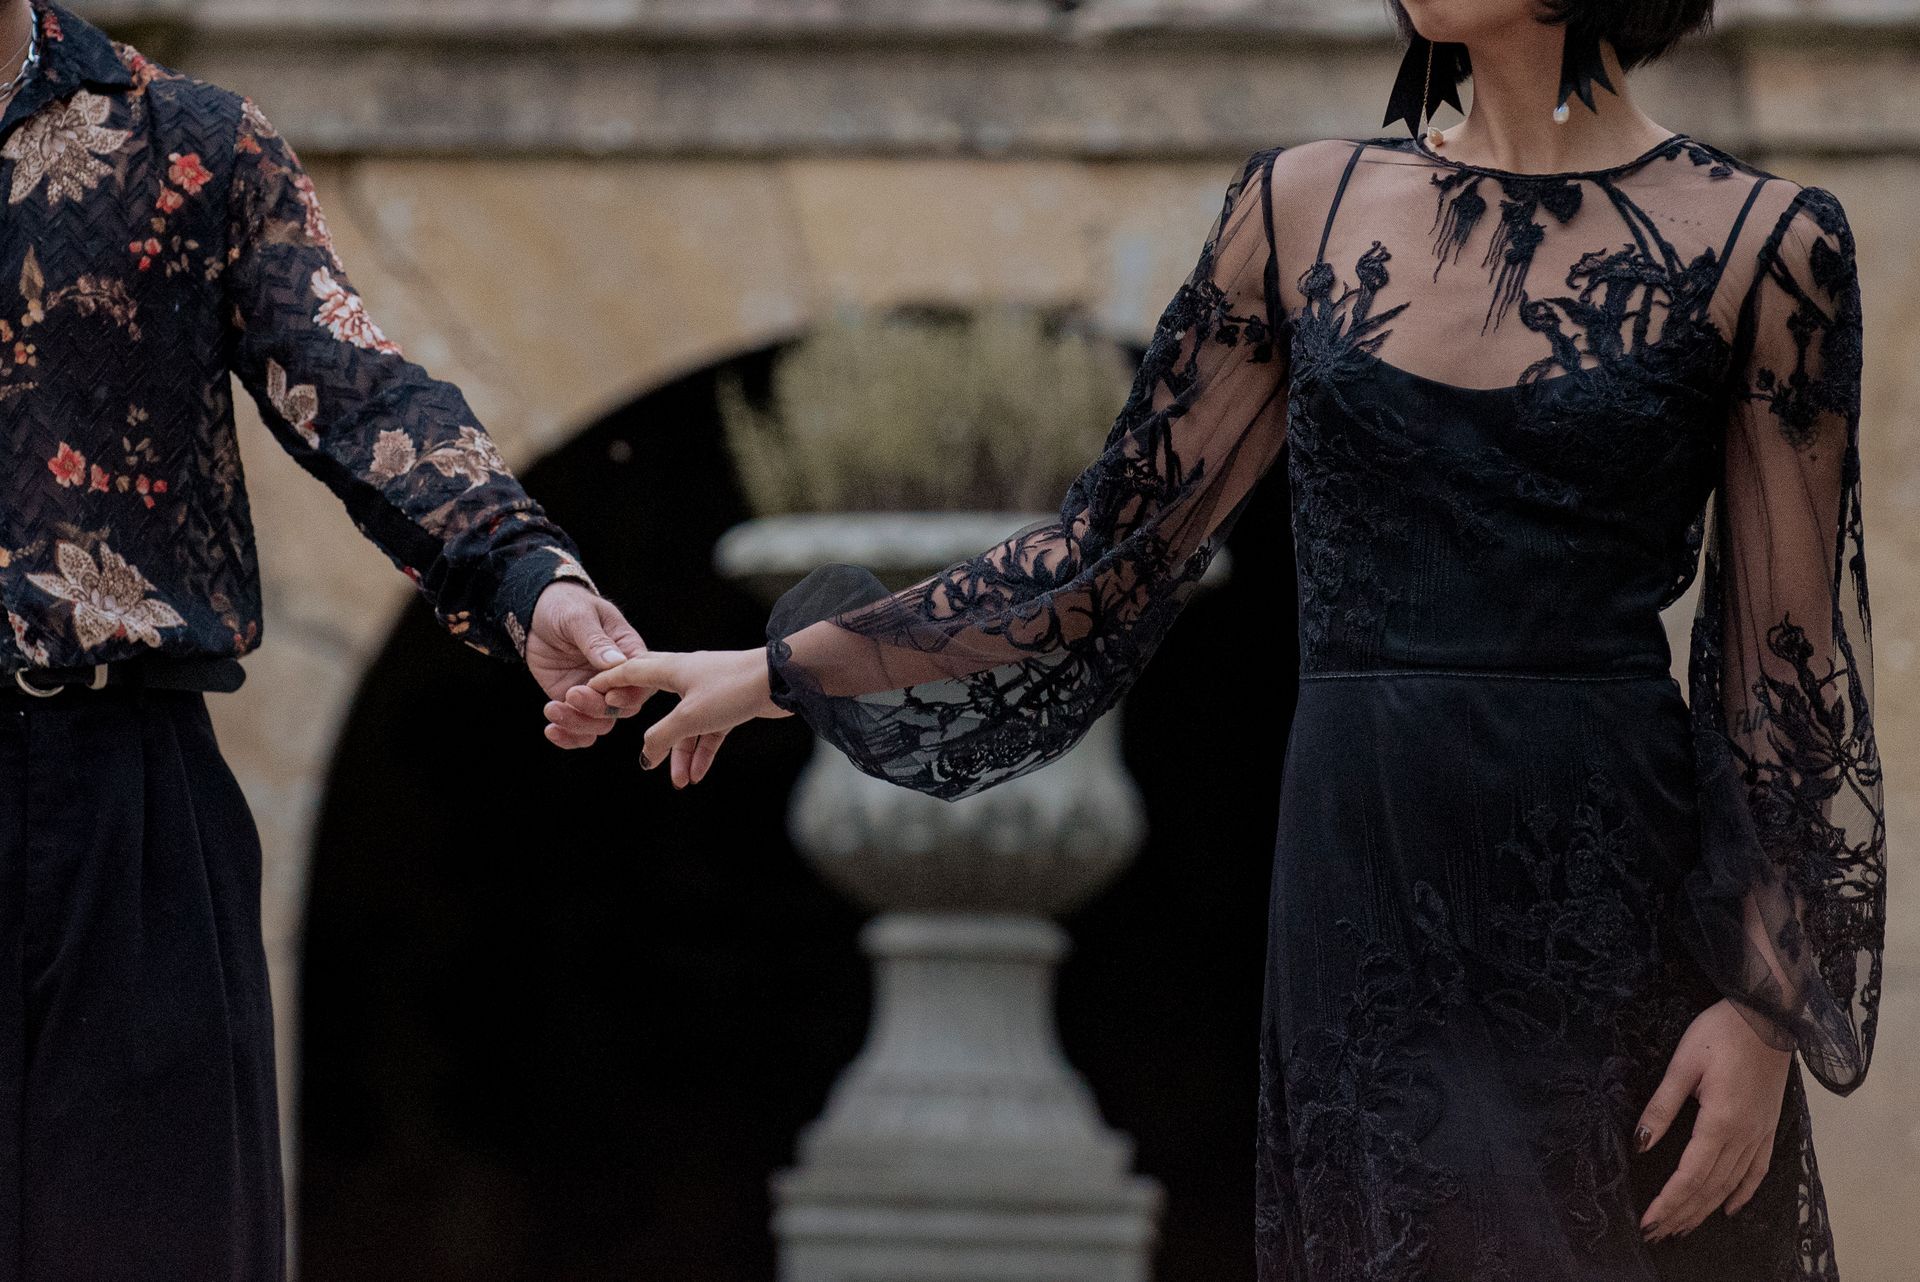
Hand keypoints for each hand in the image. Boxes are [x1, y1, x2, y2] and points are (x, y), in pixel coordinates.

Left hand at [527, 581, 646, 748]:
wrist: (536, 611)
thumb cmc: (565, 604)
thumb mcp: (579, 616)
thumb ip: (596, 641)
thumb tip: (616, 663)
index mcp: (628, 652)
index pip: (641, 681)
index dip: (629, 694)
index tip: (605, 694)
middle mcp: (616, 678)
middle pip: (622, 709)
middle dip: (597, 709)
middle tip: (571, 693)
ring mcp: (595, 692)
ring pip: (601, 724)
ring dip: (578, 723)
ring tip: (552, 708)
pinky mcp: (573, 701)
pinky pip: (579, 729)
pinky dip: (568, 736)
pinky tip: (551, 730)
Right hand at [586, 648, 789, 787]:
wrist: (781, 680)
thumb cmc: (733, 689)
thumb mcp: (690, 717)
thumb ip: (662, 736)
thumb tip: (647, 754)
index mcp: (672, 668)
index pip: (630, 672)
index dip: (608, 683)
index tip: (589, 692)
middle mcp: (688, 675)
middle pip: (655, 700)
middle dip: (644, 726)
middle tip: (627, 737)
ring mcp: (709, 690)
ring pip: (686, 725)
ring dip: (681, 753)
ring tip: (678, 781)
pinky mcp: (730, 703)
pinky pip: (708, 731)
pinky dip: (702, 751)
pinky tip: (698, 774)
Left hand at [1635, 998, 1790, 1240]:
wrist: (1768, 1015)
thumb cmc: (1721, 1032)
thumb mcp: (1682, 1064)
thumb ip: (1662, 1107)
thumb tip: (1642, 1144)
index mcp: (1721, 1121)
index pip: (1691, 1175)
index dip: (1669, 1201)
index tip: (1649, 1221)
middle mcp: (1744, 1135)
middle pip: (1710, 1186)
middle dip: (1682, 1213)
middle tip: (1656, 1233)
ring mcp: (1761, 1133)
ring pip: (1732, 1184)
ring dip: (1706, 1208)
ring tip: (1683, 1228)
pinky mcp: (1769, 1126)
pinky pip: (1757, 1170)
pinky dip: (1743, 1192)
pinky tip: (1730, 1208)